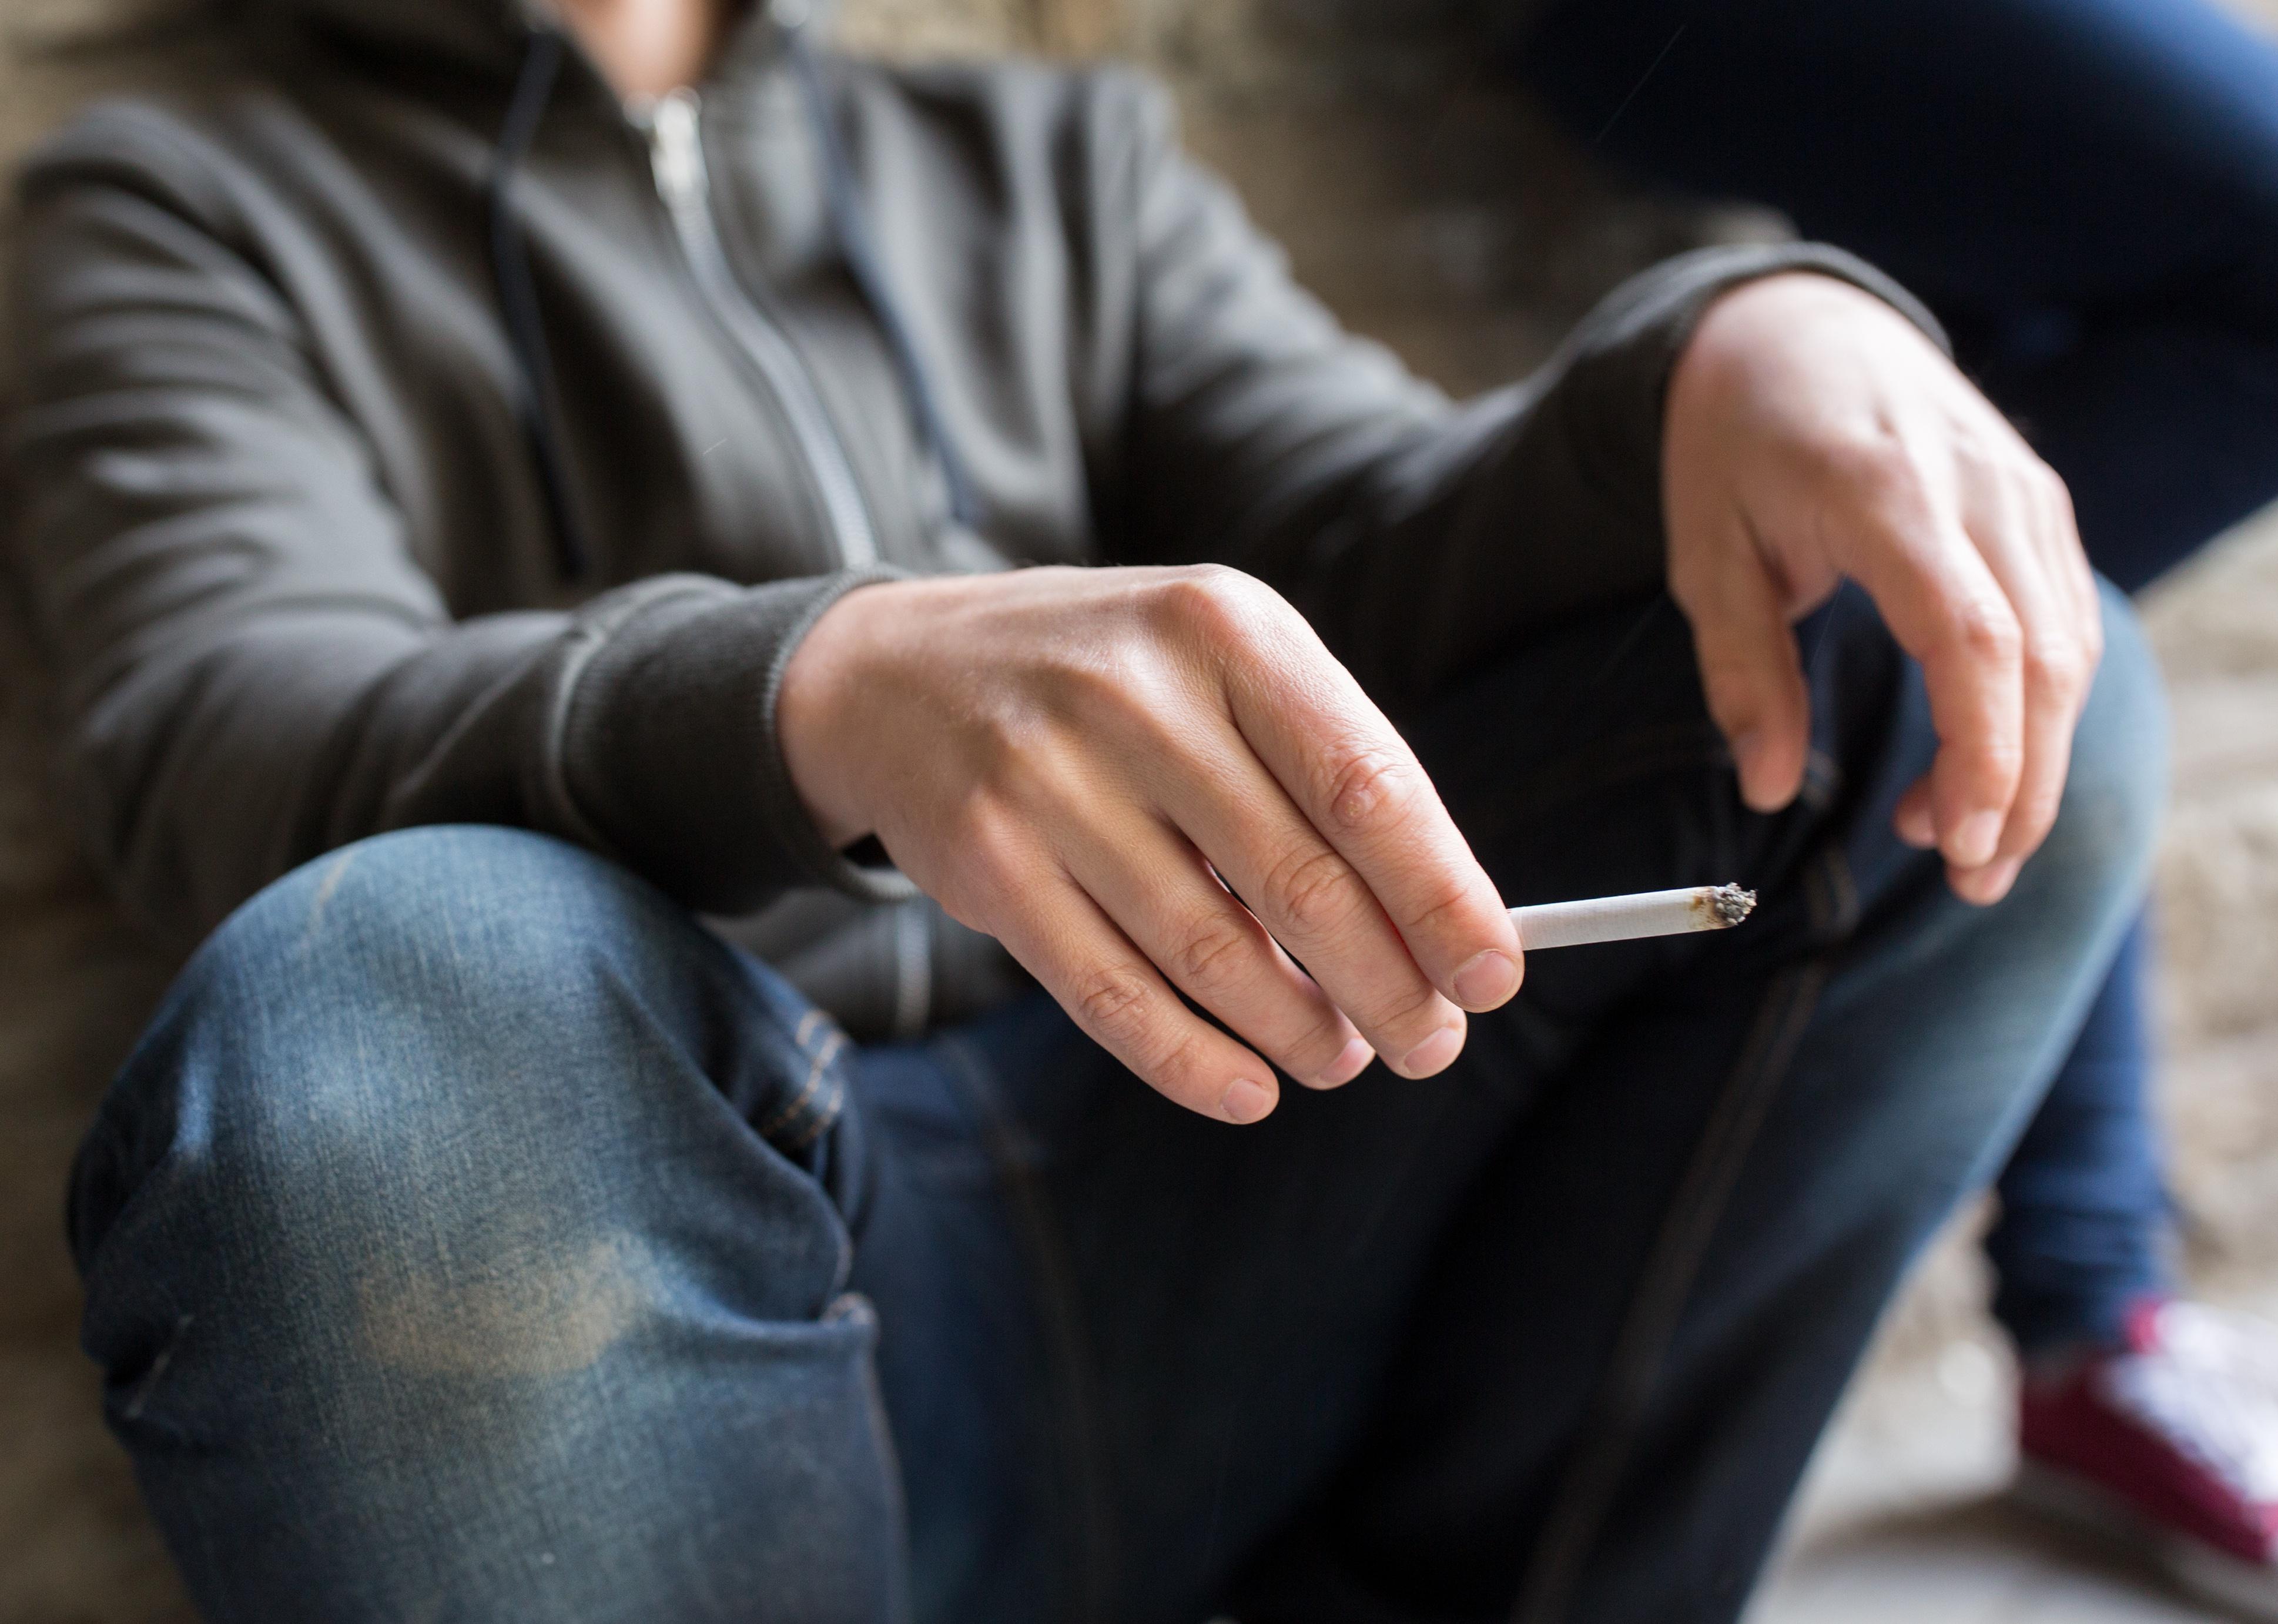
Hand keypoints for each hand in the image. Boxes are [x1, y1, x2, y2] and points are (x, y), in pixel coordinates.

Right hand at [777, 566, 1523, 1122]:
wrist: (898, 674)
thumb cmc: (1109, 681)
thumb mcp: (1217, 667)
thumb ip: (1322, 771)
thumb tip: (1438, 926)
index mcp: (1224, 629)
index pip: (1366, 783)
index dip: (1442, 895)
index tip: (1493, 974)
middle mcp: (1134, 696)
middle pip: (1300, 882)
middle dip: (1388, 986)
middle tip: (1429, 1043)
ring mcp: (1049, 781)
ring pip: (1211, 951)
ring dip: (1299, 1031)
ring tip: (1341, 1057)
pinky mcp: (988, 866)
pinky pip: (1112, 995)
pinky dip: (1193, 1062)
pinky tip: (1249, 1090)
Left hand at [1665, 273, 2102, 903]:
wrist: (1790, 331)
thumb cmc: (1733, 445)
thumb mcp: (1704, 556)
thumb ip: (1741, 672)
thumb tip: (1767, 786)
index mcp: (1886, 494)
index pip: (1973, 638)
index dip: (1982, 750)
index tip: (1957, 841)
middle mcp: (1979, 488)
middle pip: (2041, 660)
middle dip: (2018, 786)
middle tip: (1970, 882)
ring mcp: (2022, 492)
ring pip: (2067, 649)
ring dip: (2029, 760)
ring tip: (1956, 843)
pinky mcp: (2037, 507)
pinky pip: (2061, 622)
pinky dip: (2034, 709)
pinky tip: (1974, 768)